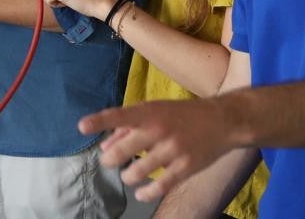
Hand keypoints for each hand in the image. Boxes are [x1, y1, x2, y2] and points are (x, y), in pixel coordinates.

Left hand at [79, 98, 236, 202]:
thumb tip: (103, 147)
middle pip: (123, 151)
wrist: (222, 120)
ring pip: (137, 172)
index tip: (81, 126)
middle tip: (108, 162)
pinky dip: (146, 193)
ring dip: (128, 176)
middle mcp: (159, 130)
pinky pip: (159, 186)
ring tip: (129, 175)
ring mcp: (173, 150)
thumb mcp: (154, 111)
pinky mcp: (185, 167)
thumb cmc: (181, 114)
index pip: (119, 115)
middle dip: (109, 160)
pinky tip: (141, 193)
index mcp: (149, 112)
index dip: (99, 121)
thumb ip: (126, 128)